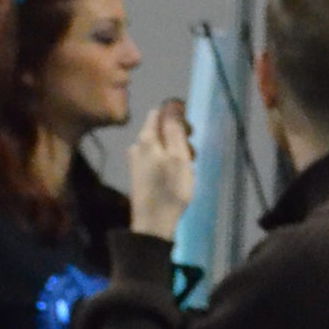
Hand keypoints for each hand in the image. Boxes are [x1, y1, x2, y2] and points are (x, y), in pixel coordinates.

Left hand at [127, 100, 196, 242]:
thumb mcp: (178, 155)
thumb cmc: (169, 189)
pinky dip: (168, 159)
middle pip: (159, 128)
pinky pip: (155, 157)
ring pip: (159, 144)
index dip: (177, 114)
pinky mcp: (138, 175)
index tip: (191, 129)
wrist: (152, 225)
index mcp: (145, 138)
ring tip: (188, 164)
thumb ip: (174, 128)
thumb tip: (172, 103)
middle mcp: (136, 146)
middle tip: (192, 150)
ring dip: (175, 148)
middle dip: (178, 133)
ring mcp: (135, 161)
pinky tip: (177, 174)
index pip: (160, 111)